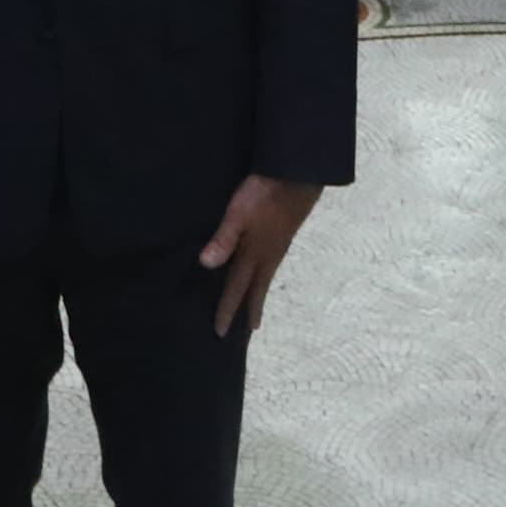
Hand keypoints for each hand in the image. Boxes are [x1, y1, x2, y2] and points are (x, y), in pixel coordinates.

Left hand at [196, 174, 322, 334]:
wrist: (300, 174)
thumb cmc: (265, 193)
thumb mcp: (239, 213)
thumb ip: (224, 239)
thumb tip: (205, 266)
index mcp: (254, 254)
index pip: (237, 288)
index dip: (228, 309)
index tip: (221, 332)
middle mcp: (268, 255)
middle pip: (257, 289)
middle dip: (250, 310)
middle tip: (248, 331)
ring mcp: (278, 245)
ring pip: (266, 278)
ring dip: (258, 295)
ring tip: (254, 308)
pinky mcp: (284, 234)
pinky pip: (272, 266)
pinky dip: (265, 277)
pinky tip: (264, 270)